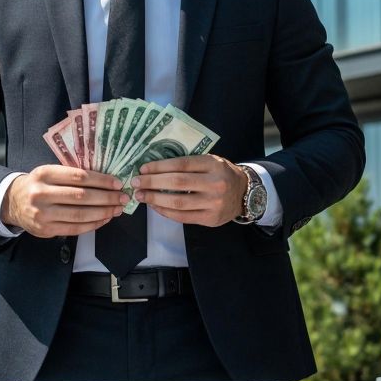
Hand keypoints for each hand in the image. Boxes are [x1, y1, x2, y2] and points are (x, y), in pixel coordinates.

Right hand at [2, 165, 126, 237]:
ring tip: (116, 209)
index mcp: (44, 174)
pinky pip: (75, 228)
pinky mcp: (46, 230)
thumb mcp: (48, 173)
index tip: (117, 183)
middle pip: (82, 196)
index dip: (101, 180)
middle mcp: (42, 193)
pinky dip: (93, 224)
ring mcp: (43, 214)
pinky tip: (104, 219)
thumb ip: (70, 175)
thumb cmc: (38, 185)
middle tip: (122, 197)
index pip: (79, 176)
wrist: (13, 203)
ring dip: (103, 212)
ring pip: (80, 214)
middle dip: (106, 197)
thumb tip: (105, 180)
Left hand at [132, 155, 247, 226]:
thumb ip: (189, 164)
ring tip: (141, 195)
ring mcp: (213, 203)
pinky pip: (183, 217)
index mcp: (213, 165)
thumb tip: (155, 168)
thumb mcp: (211, 161)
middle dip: (152, 182)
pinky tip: (154, 206)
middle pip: (177, 183)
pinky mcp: (210, 219)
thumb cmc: (222, 174)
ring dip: (155, 198)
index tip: (143, 168)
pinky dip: (165, 211)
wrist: (245, 193)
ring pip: (178, 202)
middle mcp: (215, 183)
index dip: (160, 166)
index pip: (181, 164)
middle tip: (136, 182)